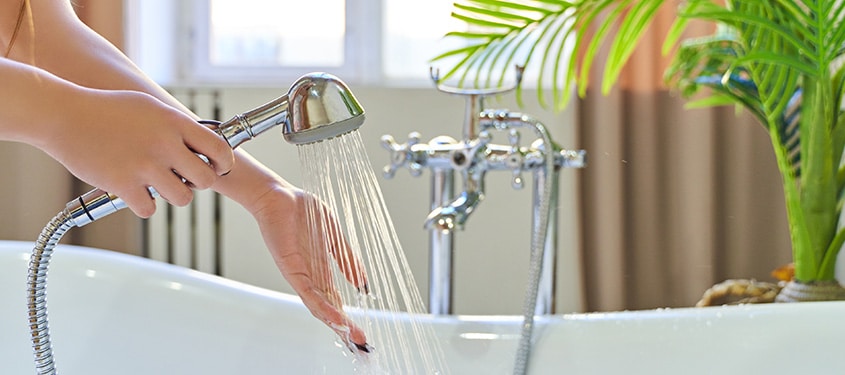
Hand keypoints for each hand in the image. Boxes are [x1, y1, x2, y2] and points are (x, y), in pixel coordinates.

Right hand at [40, 89, 234, 216]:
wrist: (63, 115)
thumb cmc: (106, 109)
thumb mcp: (150, 107)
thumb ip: (176, 126)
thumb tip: (202, 144)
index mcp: (174, 122)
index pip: (220, 149)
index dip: (222, 164)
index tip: (216, 168)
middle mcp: (164, 144)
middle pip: (206, 180)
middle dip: (197, 183)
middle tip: (182, 179)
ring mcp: (145, 166)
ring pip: (182, 199)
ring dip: (171, 196)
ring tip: (155, 184)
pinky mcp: (123, 184)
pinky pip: (150, 210)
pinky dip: (143, 205)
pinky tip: (134, 192)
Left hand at [250, 185, 369, 348]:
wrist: (279, 197)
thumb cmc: (303, 212)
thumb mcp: (335, 238)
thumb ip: (348, 260)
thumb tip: (362, 283)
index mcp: (322, 270)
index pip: (336, 300)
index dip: (348, 317)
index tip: (362, 333)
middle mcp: (311, 277)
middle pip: (329, 309)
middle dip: (345, 328)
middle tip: (362, 345)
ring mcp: (300, 275)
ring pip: (318, 306)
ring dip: (335, 322)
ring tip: (351, 336)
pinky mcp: (291, 269)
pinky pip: (307, 292)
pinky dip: (322, 306)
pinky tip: (334, 316)